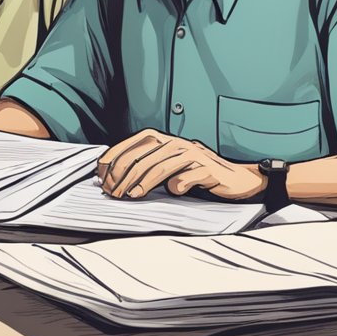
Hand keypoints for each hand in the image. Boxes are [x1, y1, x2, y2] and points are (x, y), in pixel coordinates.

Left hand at [97, 129, 265, 200]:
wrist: (234, 179)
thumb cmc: (196, 173)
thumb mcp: (168, 165)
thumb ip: (146, 166)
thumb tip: (111, 177)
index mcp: (164, 139)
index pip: (131, 144)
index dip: (113, 160)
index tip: (102, 179)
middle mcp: (176, 143)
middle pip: (142, 157)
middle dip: (123, 176)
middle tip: (113, 193)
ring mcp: (192, 155)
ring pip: (160, 166)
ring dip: (142, 183)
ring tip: (130, 196)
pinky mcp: (207, 169)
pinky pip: (186, 177)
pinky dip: (176, 186)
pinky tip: (172, 193)